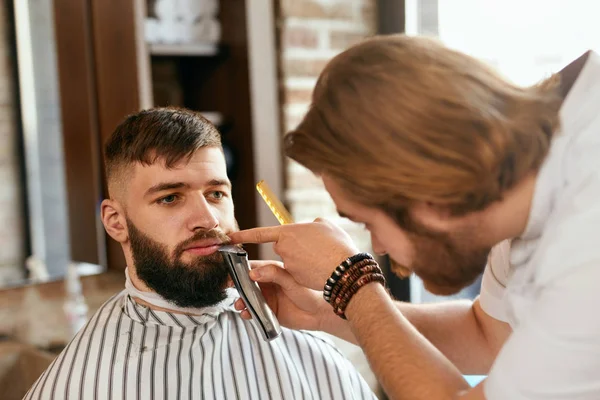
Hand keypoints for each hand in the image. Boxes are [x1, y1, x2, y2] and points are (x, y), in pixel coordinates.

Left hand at [229, 218, 358, 289]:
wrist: (346, 270)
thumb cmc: (337, 244)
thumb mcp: (325, 225)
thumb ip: (313, 225)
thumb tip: (311, 226)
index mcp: (288, 233)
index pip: (260, 233)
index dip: (244, 235)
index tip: (231, 237)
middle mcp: (284, 250)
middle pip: (282, 247)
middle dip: (292, 247)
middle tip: (312, 247)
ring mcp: (289, 266)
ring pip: (291, 261)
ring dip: (302, 260)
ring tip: (321, 259)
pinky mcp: (296, 280)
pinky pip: (298, 273)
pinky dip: (307, 272)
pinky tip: (320, 269)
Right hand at [236, 260, 333, 331]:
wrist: (318, 314)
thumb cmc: (308, 292)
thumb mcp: (290, 280)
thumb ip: (273, 274)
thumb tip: (253, 273)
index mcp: (272, 271)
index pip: (252, 267)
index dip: (240, 268)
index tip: (231, 271)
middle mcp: (267, 284)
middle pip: (246, 283)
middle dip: (237, 286)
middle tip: (229, 287)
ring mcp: (266, 298)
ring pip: (247, 298)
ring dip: (241, 301)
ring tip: (240, 305)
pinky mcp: (267, 312)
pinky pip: (252, 312)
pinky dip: (247, 313)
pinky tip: (247, 314)